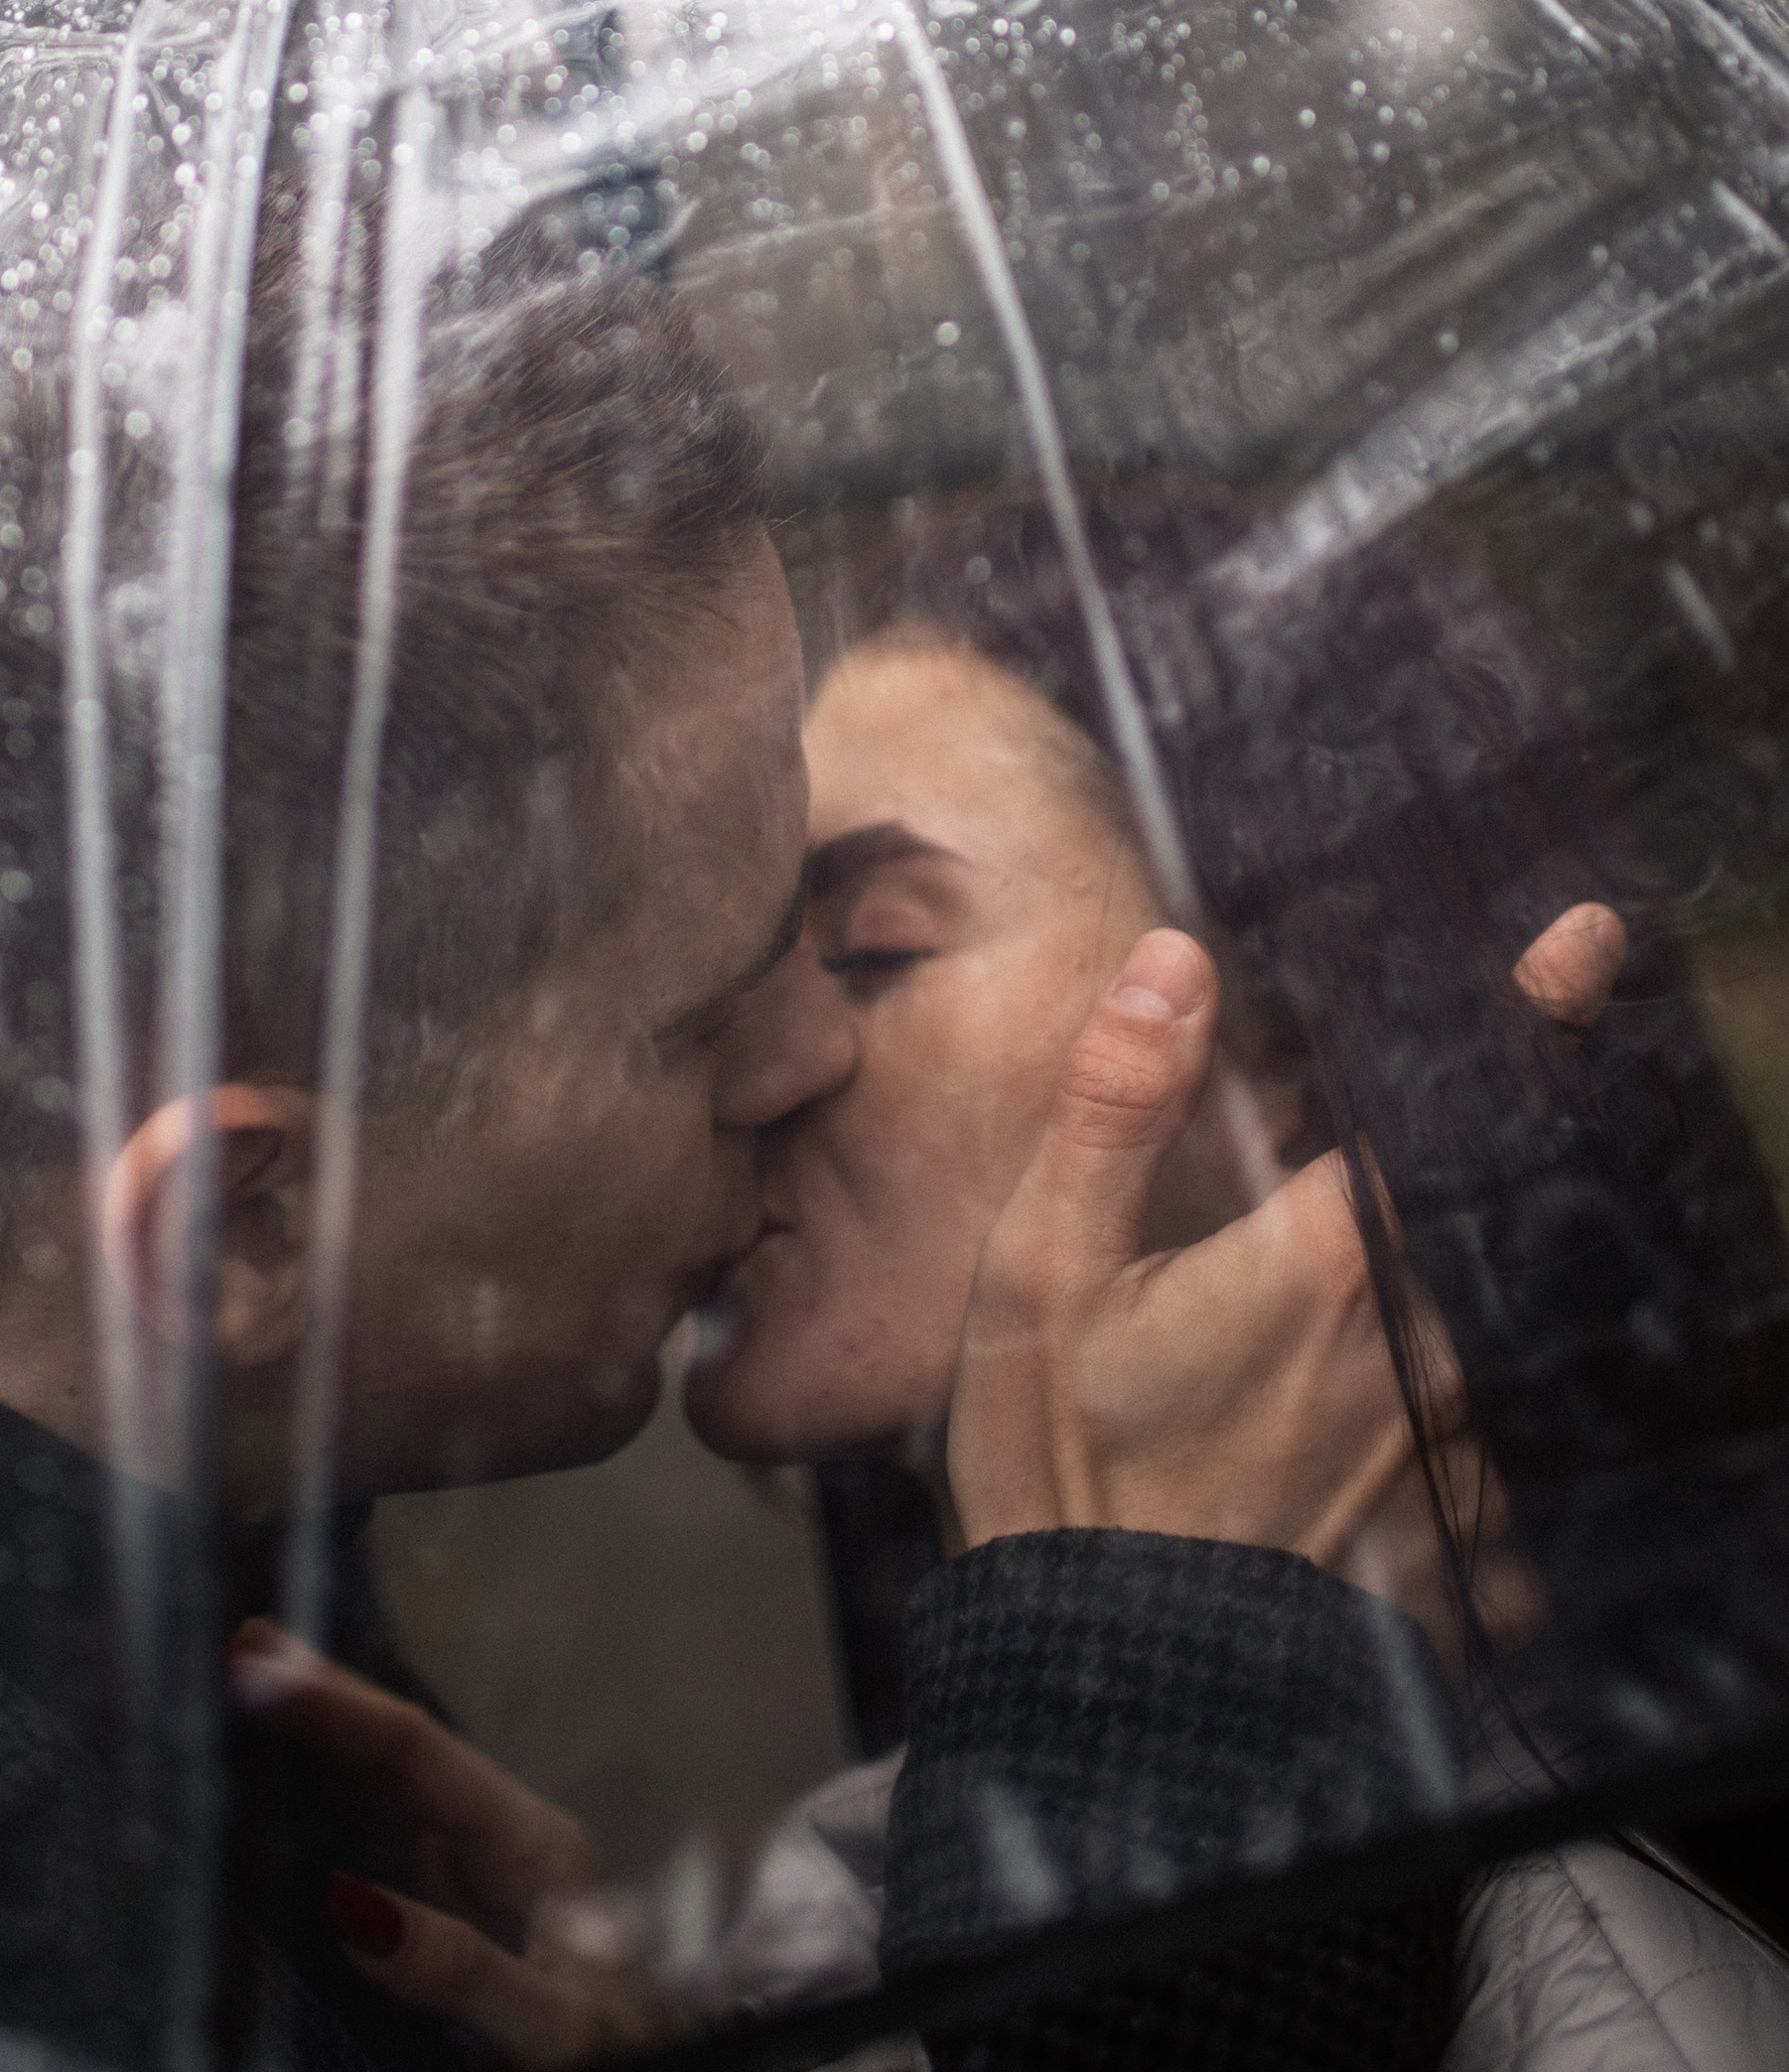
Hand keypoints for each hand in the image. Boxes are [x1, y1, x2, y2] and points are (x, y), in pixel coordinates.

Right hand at [229, 1623, 666, 2066]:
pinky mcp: (453, 1916)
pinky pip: (383, 1843)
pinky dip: (331, 1802)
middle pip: (398, 1752)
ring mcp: (473, 1876)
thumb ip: (460, 1968)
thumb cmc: (621, 2049)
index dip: (338, 1707)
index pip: (419, 1754)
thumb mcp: (550, 2027)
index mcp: (529, 1841)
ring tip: (253, 1684)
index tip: (264, 1665)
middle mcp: (497, 1840)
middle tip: (240, 1645)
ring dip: (322, 1740)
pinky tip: (290, 1783)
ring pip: (387, 1788)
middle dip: (322, 1695)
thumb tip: (352, 1906)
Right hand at [945, 903, 1625, 1600]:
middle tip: (1453, 1087)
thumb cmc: (1061, 1470)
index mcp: (1328, 1261)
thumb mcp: (1043, 1269)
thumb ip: (1117, 1106)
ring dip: (1465, 1264)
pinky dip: (1471, 1377)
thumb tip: (1178, 961)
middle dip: (1486, 1132)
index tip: (1583, 941)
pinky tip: (1374, 1384)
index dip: (1524, 1015)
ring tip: (1357, 1270)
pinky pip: (1501, 1419)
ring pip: (1495, 1307)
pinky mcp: (1459, 1528)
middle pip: (1484, 1196)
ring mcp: (1451, 1443)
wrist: (1108, 1685)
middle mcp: (1421, 1345)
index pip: (1443, 1103)